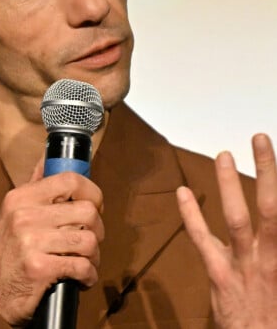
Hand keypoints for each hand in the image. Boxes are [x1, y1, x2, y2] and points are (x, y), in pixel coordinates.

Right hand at [0, 166, 103, 325]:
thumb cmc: (8, 251)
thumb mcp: (13, 211)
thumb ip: (34, 185)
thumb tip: (48, 157)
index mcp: (22, 197)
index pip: (69, 180)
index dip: (92, 192)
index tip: (94, 206)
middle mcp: (25, 215)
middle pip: (87, 212)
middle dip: (97, 230)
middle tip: (90, 240)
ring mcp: (32, 241)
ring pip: (88, 241)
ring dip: (94, 256)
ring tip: (85, 261)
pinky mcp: (40, 268)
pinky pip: (82, 267)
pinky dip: (89, 276)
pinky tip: (82, 278)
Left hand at [177, 133, 276, 327]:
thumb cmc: (275, 311)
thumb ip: (275, 242)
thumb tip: (272, 218)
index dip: (276, 179)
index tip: (271, 152)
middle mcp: (270, 257)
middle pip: (271, 207)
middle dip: (267, 171)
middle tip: (260, 139)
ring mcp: (244, 266)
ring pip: (237, 217)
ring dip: (228, 183)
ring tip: (223, 154)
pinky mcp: (220, 275)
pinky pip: (203, 240)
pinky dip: (191, 215)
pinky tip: (182, 193)